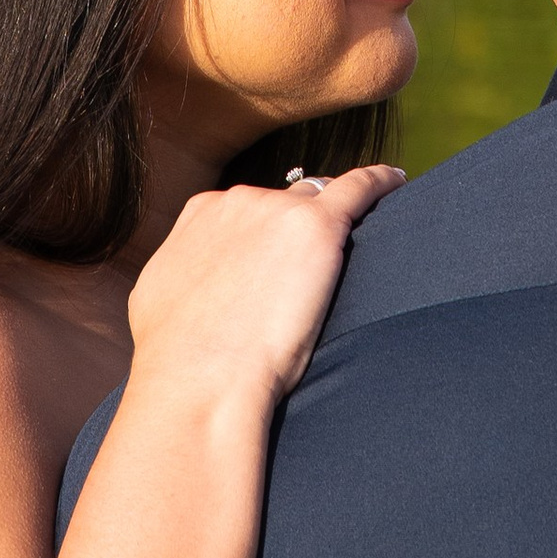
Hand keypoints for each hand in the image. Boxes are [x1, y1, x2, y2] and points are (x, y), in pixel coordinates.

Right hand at [126, 161, 405, 415]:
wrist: (199, 375)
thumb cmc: (177, 354)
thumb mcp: (159, 295)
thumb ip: (186, 269)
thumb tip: (196, 279)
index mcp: (201, 212)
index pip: (248, 209)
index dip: (268, 231)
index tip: (282, 254)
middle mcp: (239, 201)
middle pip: (286, 202)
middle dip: (298, 228)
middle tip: (315, 267)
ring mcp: (278, 209)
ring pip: (321, 201)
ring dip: (335, 217)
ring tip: (363, 234)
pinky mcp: (316, 226)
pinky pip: (359, 188)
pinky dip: (380, 182)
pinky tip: (397, 182)